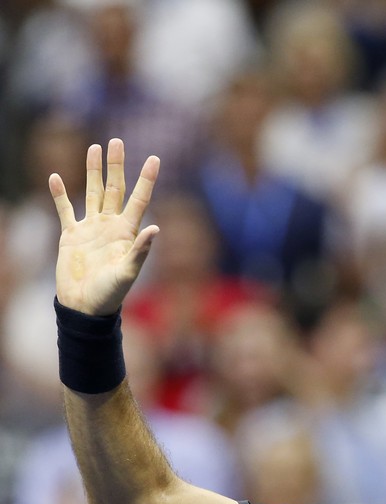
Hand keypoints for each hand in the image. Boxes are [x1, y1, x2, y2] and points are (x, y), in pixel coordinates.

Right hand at [52, 138, 159, 315]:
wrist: (85, 306)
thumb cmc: (110, 293)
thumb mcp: (128, 272)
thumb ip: (141, 251)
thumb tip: (156, 229)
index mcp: (126, 232)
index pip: (139, 199)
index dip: (147, 179)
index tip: (154, 158)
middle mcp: (110, 225)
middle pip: (115, 188)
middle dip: (116, 165)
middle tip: (116, 141)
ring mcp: (90, 228)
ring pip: (93, 192)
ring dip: (93, 171)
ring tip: (94, 148)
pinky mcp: (70, 236)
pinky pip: (64, 210)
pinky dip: (60, 194)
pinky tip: (56, 177)